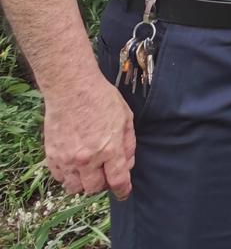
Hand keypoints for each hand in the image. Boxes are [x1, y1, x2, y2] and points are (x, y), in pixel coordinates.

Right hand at [43, 74, 135, 198]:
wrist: (71, 88)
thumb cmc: (101, 99)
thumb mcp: (126, 118)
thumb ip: (128, 144)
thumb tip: (127, 164)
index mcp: (109, 149)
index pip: (117, 181)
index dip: (123, 191)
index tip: (124, 193)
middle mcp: (87, 158)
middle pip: (95, 189)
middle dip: (103, 185)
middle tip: (105, 174)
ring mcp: (67, 159)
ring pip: (75, 188)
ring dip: (84, 183)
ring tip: (88, 171)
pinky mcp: (52, 155)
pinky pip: (59, 178)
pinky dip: (68, 176)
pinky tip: (74, 165)